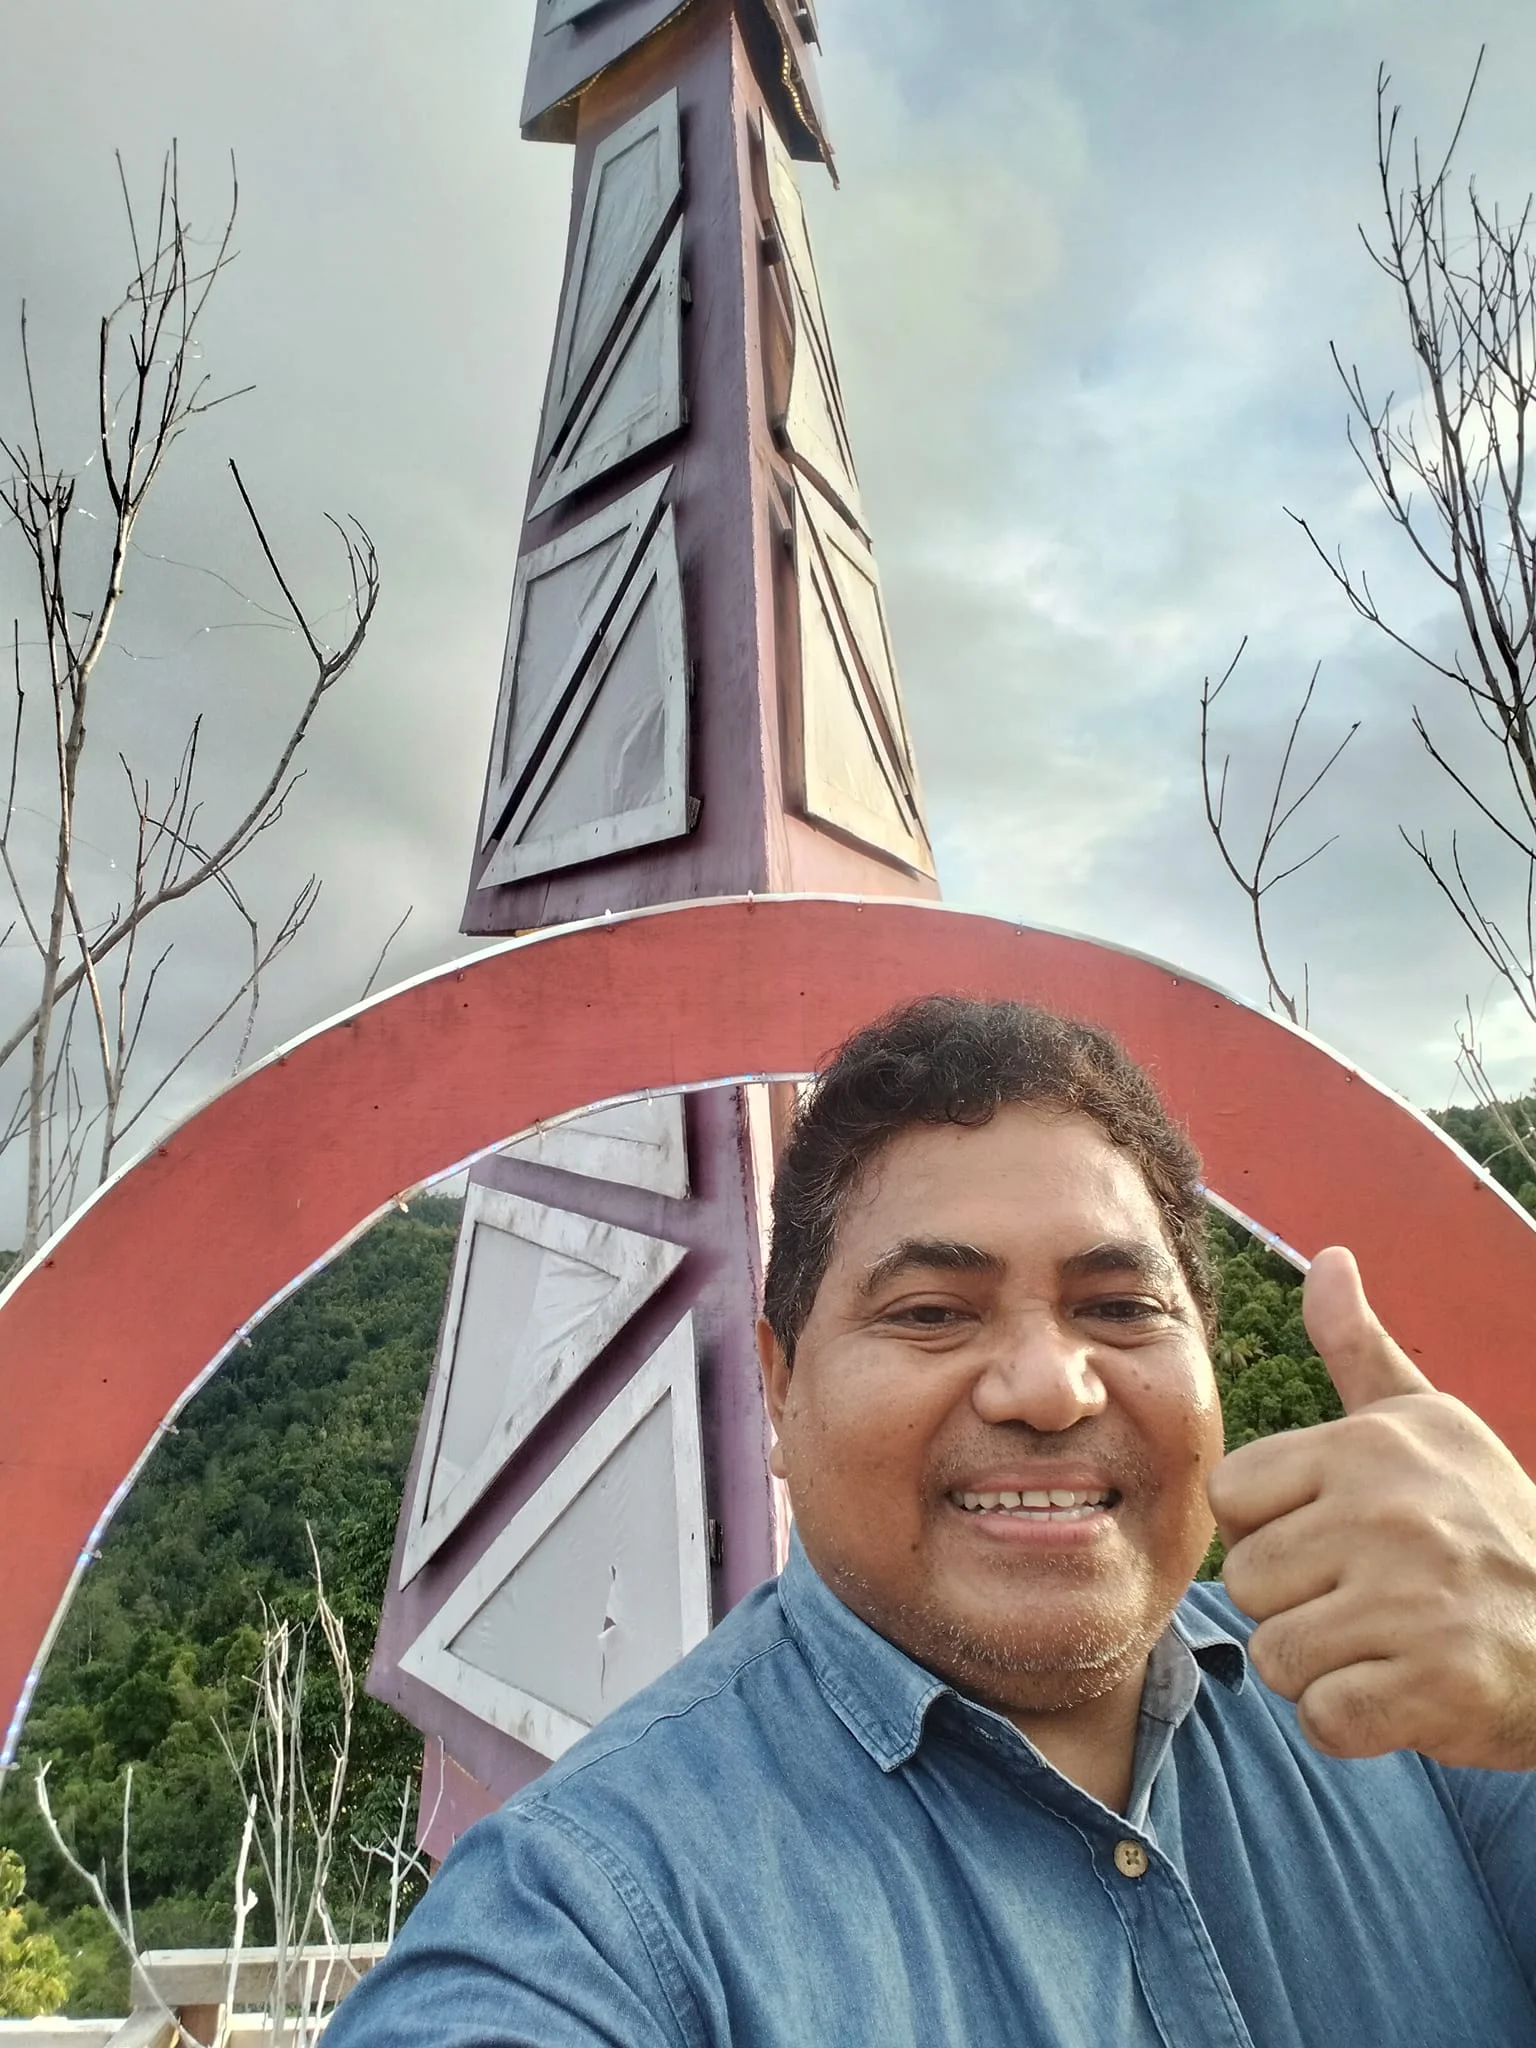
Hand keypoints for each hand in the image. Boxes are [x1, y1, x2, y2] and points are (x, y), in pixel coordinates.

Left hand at [1208, 1245, 1535, 1769]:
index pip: (1232, 1497)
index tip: (1339, 1536)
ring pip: (1277, 1655)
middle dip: (1298, 1604)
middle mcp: (1386, 1514)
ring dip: (1325, 1667)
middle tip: (1375, 1599)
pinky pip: (1325, 1718)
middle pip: (1248, 1581)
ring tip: (1391, 1643)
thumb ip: (1358, 1348)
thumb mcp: (1429, 1422)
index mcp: (1367, 1446)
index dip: (1275, 1528)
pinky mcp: (1435, 1686)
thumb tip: (1327, 1258)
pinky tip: (1406, 1693)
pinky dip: (1357, 1723)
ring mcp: (1412, 1601)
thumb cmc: (1491, 1525)